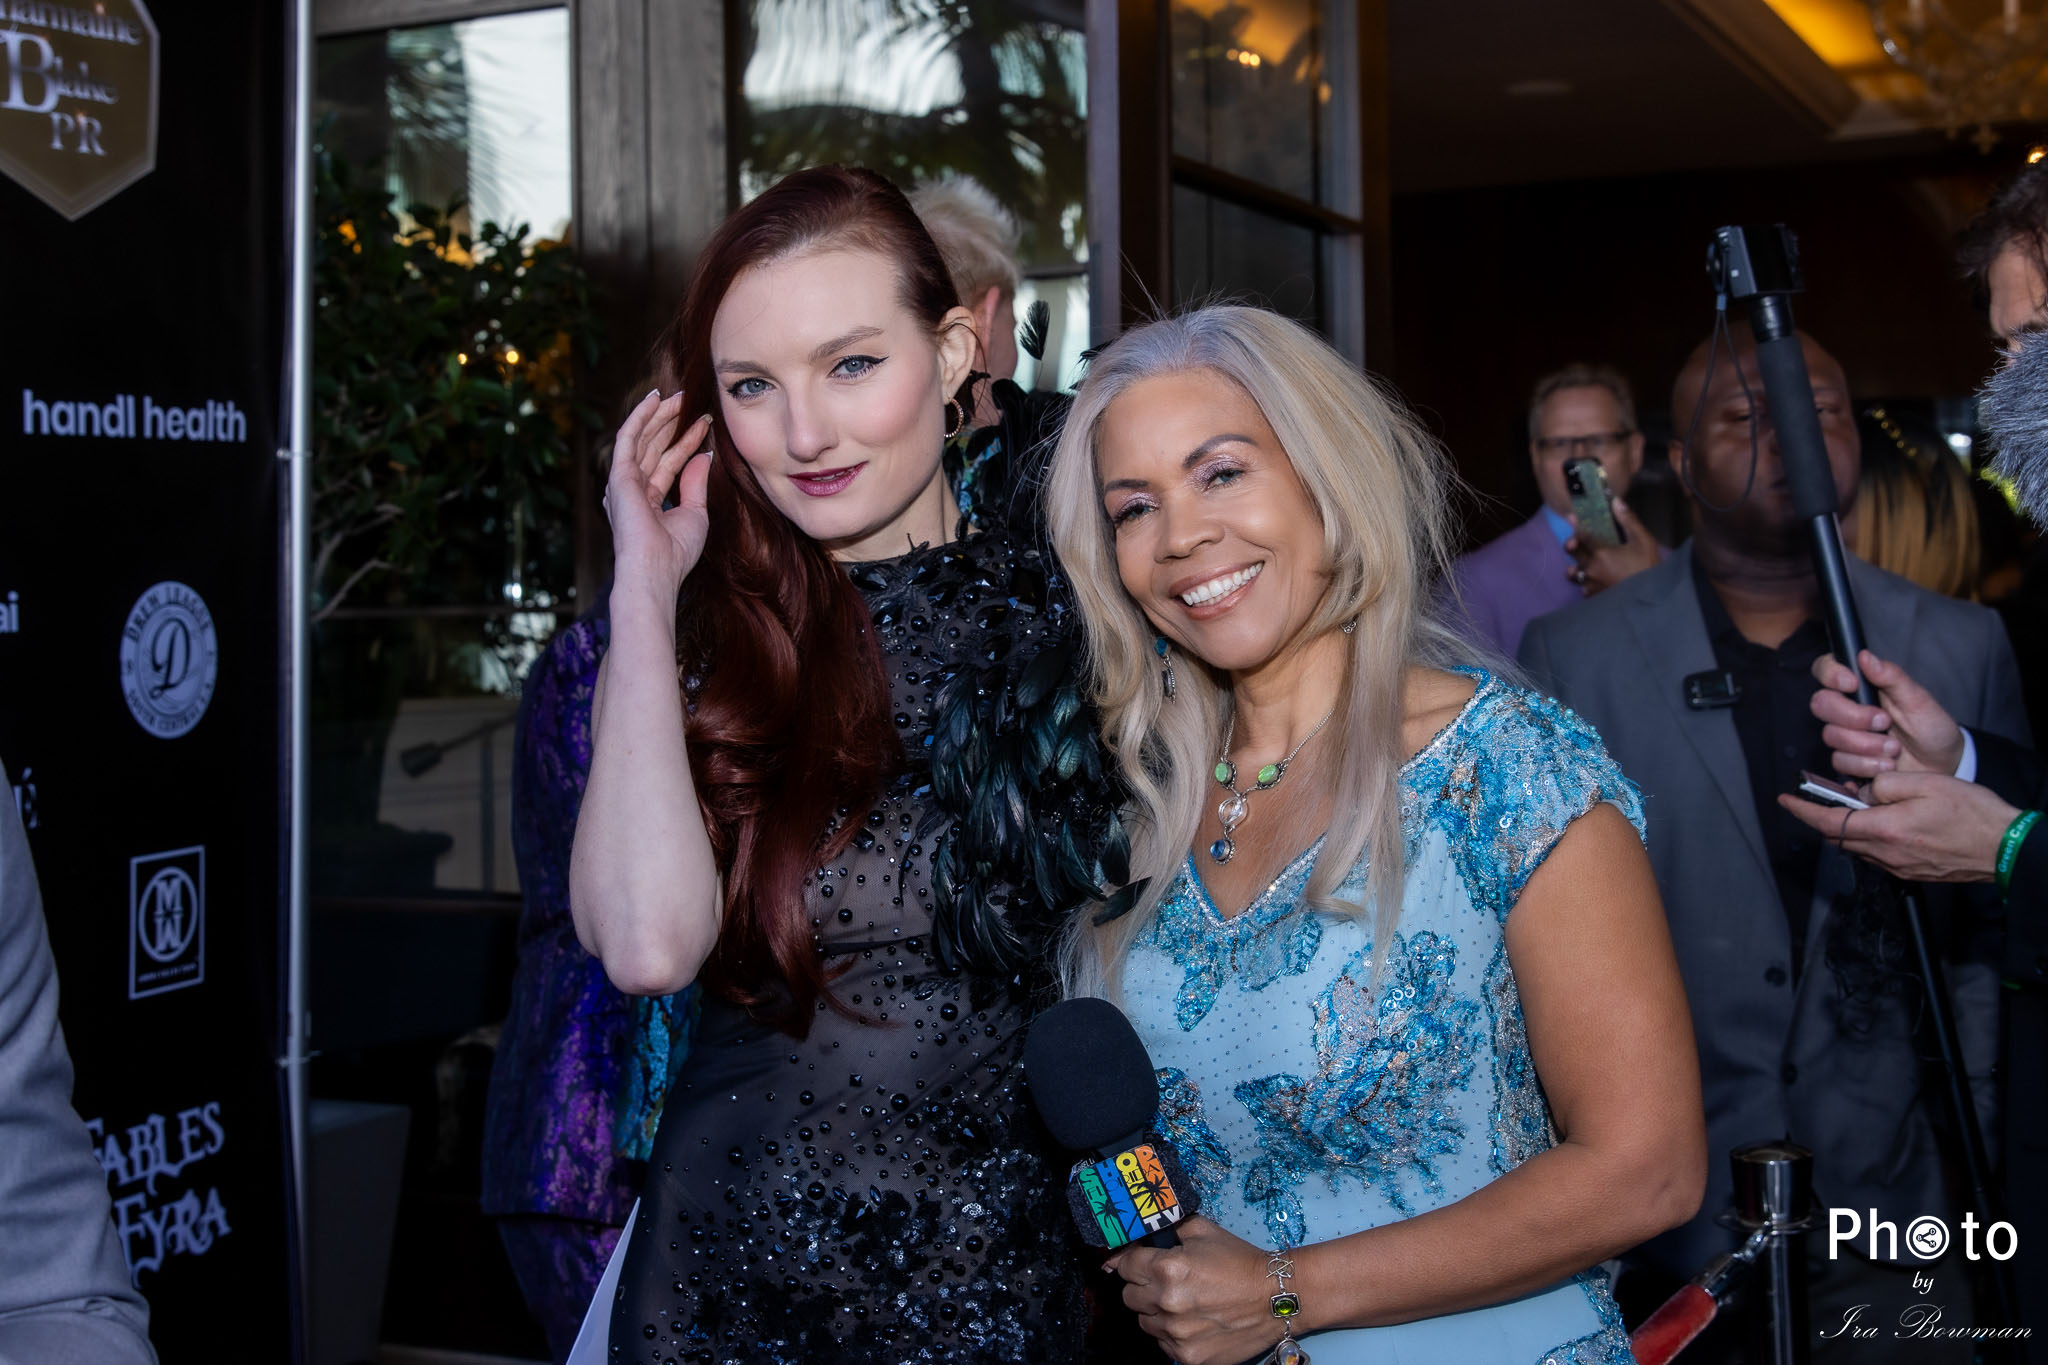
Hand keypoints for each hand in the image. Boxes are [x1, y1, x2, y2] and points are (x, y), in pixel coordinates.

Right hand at [604, 390, 713, 597]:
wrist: (655, 571)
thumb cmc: (674, 552)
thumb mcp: (694, 513)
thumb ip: (695, 483)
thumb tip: (703, 456)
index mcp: (647, 500)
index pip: (669, 462)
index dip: (687, 442)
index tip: (706, 424)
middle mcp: (632, 488)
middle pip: (654, 446)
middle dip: (672, 422)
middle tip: (691, 400)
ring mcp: (623, 481)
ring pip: (642, 438)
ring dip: (660, 414)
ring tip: (680, 396)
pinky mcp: (618, 475)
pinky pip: (628, 437)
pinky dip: (640, 416)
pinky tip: (655, 398)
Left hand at [1103, 1217, 1287, 1364]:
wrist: (1275, 1297)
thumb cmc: (1239, 1261)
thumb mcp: (1202, 1230)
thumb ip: (1166, 1229)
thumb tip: (1135, 1233)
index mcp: (1167, 1268)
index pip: (1123, 1266)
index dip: (1133, 1261)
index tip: (1142, 1262)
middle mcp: (1167, 1302)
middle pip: (1128, 1296)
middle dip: (1142, 1286)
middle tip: (1167, 1282)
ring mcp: (1176, 1334)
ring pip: (1144, 1322)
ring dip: (1156, 1312)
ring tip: (1184, 1303)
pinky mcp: (1188, 1357)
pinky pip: (1162, 1344)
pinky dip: (1172, 1334)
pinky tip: (1194, 1322)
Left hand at [1564, 497, 1659, 595]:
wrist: (1653, 596)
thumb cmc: (1648, 567)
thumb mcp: (1643, 541)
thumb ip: (1629, 521)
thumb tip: (1616, 501)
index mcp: (1601, 554)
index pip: (1582, 536)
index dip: (1576, 525)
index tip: (1571, 517)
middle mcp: (1591, 569)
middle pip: (1572, 554)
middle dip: (1571, 545)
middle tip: (1573, 541)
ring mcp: (1591, 585)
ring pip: (1574, 574)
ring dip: (1576, 568)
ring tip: (1581, 565)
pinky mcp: (1595, 598)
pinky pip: (1584, 589)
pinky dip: (1586, 584)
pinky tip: (1594, 581)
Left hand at [1778, 770, 2016, 882]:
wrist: (2004, 848)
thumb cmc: (1971, 813)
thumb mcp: (1925, 783)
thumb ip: (1885, 785)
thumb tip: (1863, 793)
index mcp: (1885, 829)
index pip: (1829, 821)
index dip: (1802, 810)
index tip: (1785, 799)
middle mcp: (1886, 854)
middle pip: (1838, 836)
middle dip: (1822, 817)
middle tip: (1818, 796)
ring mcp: (1898, 867)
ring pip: (1857, 846)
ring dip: (1848, 827)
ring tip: (1856, 804)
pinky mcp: (1911, 872)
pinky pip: (1877, 854)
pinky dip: (1869, 837)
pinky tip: (1882, 821)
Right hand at [1807, 649, 1963, 778]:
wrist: (1941, 765)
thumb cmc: (1931, 728)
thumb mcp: (1918, 699)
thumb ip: (1891, 676)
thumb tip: (1866, 656)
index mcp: (1862, 686)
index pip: (1826, 668)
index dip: (1831, 674)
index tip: (1852, 684)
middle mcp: (1848, 708)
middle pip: (1821, 704)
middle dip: (1854, 717)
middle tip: (1884, 722)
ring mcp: (1845, 734)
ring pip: (1832, 735)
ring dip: (1867, 745)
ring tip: (1894, 748)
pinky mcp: (1848, 759)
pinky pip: (1841, 761)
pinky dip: (1867, 764)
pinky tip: (1887, 764)